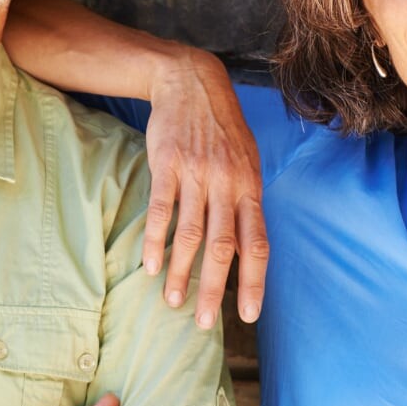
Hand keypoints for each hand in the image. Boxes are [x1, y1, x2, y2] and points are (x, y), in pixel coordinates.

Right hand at [143, 49, 267, 327]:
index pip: (257, 243)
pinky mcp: (167, 165)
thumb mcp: (247, 161)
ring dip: (180, 273)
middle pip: (224, 247)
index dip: (254, 281)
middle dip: (215, 289)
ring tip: (172, 302)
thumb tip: (247, 247)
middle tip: (205, 323)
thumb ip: (246, 202)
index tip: (249, 315)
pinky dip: (155, 241)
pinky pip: (161, 210)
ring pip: (191, 234)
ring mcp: (197, 175)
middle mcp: (227, 184)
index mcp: (251, 188)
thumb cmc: (222, 130)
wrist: (192, 82)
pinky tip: (149, 266)